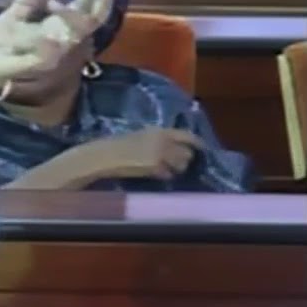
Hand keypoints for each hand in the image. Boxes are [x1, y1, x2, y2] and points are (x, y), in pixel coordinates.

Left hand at [0, 0, 116, 98]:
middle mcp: (56, 44)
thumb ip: (26, 3)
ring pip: (68, 40)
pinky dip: (49, 48)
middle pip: (84, 25)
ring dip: (69, 21)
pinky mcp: (27, 67)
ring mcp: (45, 58)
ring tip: (61, 3)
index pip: (83, 15)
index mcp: (53, 31)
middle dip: (90, 2)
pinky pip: (44, 59)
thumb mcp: (11, 18)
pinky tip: (50, 36)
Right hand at [70, 129, 201, 180]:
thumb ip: (157, 139)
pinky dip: (165, 175)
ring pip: (181, 165)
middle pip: (187, 152)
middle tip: (177, 162)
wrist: (105, 155)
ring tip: (167, 169)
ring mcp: (160, 155)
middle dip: (185, 158)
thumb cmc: (117, 144)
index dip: (196, 143)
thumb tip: (172, 146)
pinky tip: (157, 174)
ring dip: (177, 168)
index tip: (201, 148)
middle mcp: (164, 142)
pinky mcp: (156, 168)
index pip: (186, 136)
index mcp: (159, 131)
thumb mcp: (140, 136)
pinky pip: (169, 174)